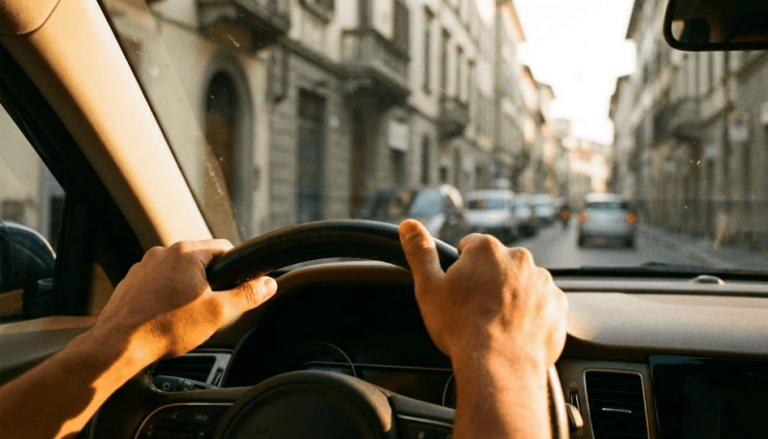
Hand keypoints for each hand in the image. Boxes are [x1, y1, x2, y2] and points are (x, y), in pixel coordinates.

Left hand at [92, 240, 276, 363]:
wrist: (119, 346)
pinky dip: (165, 295)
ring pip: (178, 272)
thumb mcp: (218, 313)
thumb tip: (268, 284)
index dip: (236, 268)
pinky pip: (158, 282)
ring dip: (186, 288)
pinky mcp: (131, 282)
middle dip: (209, 282)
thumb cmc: (166, 328)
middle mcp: (163, 252)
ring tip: (185, 316)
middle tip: (210, 308)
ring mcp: (144, 266)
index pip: (225, 248)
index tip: (236, 287)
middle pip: (201, 260)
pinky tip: (166, 317)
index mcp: (187, 252)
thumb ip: (247, 295)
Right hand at [399, 219, 566, 370]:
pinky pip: (542, 303)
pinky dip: (531, 313)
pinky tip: (516, 330)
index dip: (460, 269)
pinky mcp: (557, 305)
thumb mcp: (429, 287)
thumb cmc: (461, 327)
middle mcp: (519, 258)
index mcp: (486, 249)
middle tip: (475, 309)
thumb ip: (420, 251)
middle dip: (488, 280)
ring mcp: (542, 281)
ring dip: (511, 295)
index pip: (470, 247)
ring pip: (521, 282)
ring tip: (496, 323)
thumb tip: (409, 225)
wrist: (499, 365)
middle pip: (498, 264)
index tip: (459, 290)